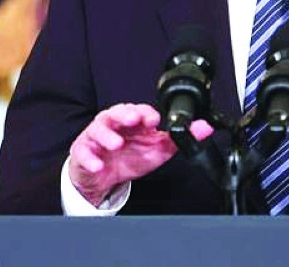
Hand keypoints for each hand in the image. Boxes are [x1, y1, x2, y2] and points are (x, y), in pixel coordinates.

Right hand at [68, 103, 212, 206]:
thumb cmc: (130, 157)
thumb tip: (205, 128)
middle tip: (133, 120)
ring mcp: (96, 138)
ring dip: (107, 135)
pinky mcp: (83, 153)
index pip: (138, 111)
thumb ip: (178, 138)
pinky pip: (83, 153)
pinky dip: (90, 159)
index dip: (145, 114)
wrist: (105, 177)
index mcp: (132, 122)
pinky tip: (99, 164)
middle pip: (116, 113)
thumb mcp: (158, 150)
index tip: (154, 121)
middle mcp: (113, 125)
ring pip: (98, 129)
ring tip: (116, 144)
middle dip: (124, 115)